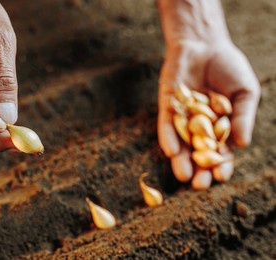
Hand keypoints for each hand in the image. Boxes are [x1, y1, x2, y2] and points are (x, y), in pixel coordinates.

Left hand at [158, 0, 260, 188]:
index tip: (221, 178)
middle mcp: (199, 127)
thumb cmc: (229, 69)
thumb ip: (243, 117)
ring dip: (181, 159)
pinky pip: (167, 125)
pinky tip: (171, 151)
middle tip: (198, 185)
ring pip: (180, 143)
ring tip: (183, 175)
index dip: (221, 165)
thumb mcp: (245, 92)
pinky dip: (169, 137)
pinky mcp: (168, 108)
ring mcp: (182, 118)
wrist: (205, 45)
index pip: (220, 151)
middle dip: (198, 169)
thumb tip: (243, 144)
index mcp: (219, 127)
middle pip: (198, 152)